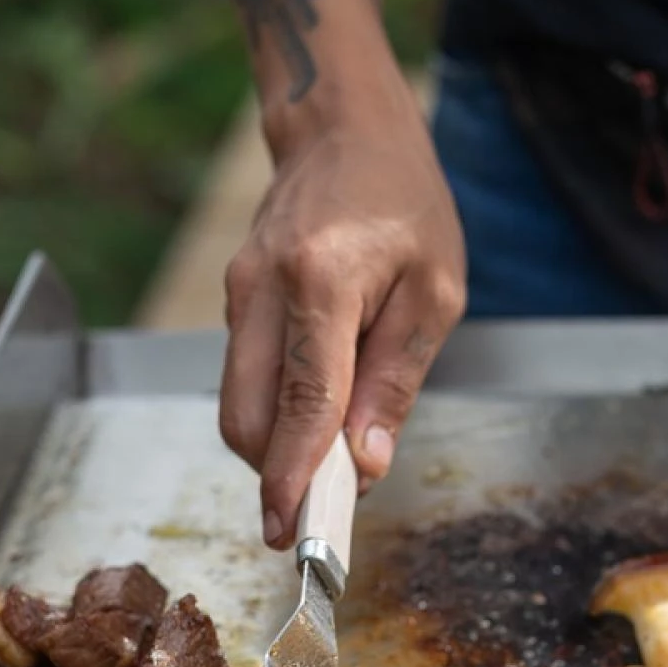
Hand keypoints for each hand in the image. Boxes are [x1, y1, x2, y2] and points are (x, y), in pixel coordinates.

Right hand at [219, 79, 465, 549]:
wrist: (343, 131)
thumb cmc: (404, 204)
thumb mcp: (434, 291)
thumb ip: (397, 378)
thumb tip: (368, 462)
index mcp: (320, 282)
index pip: (301, 402)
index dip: (294, 477)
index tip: (293, 536)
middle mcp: (261, 290)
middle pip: (245, 418)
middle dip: (276, 478)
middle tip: (321, 519)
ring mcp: (237, 294)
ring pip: (237, 404)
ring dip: (277, 449)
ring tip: (332, 469)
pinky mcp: (233, 301)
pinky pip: (245, 377)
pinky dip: (275, 413)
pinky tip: (320, 419)